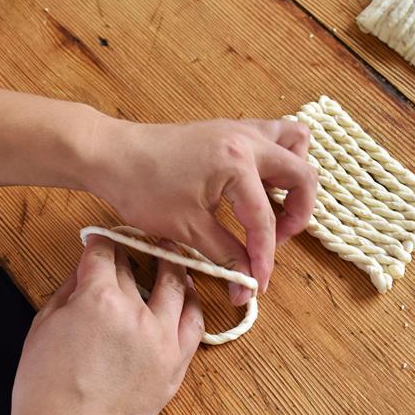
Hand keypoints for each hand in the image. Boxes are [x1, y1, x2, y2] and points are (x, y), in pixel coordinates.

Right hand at [0, 235, 202, 414]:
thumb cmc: (45, 387)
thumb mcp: (44, 325)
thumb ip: (69, 290)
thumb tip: (85, 268)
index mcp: (98, 298)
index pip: (105, 253)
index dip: (101, 242)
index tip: (100, 241)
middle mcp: (135, 312)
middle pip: (136, 267)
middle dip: (129, 253)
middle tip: (130, 248)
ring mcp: (161, 338)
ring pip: (176, 286)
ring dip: (172, 266)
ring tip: (171, 257)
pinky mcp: (175, 363)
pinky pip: (195, 323)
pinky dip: (193, 304)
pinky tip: (188, 296)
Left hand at [87, 117, 316, 304]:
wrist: (111, 154)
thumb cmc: (141, 186)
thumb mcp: (186, 228)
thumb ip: (224, 254)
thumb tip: (245, 284)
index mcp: (237, 163)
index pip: (264, 219)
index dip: (264, 257)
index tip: (258, 283)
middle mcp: (247, 140)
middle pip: (302, 175)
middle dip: (297, 214)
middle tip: (275, 239)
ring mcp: (240, 129)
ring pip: (294, 142)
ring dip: (294, 175)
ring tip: (275, 204)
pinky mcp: (229, 129)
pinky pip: (272, 137)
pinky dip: (276, 160)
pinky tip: (257, 186)